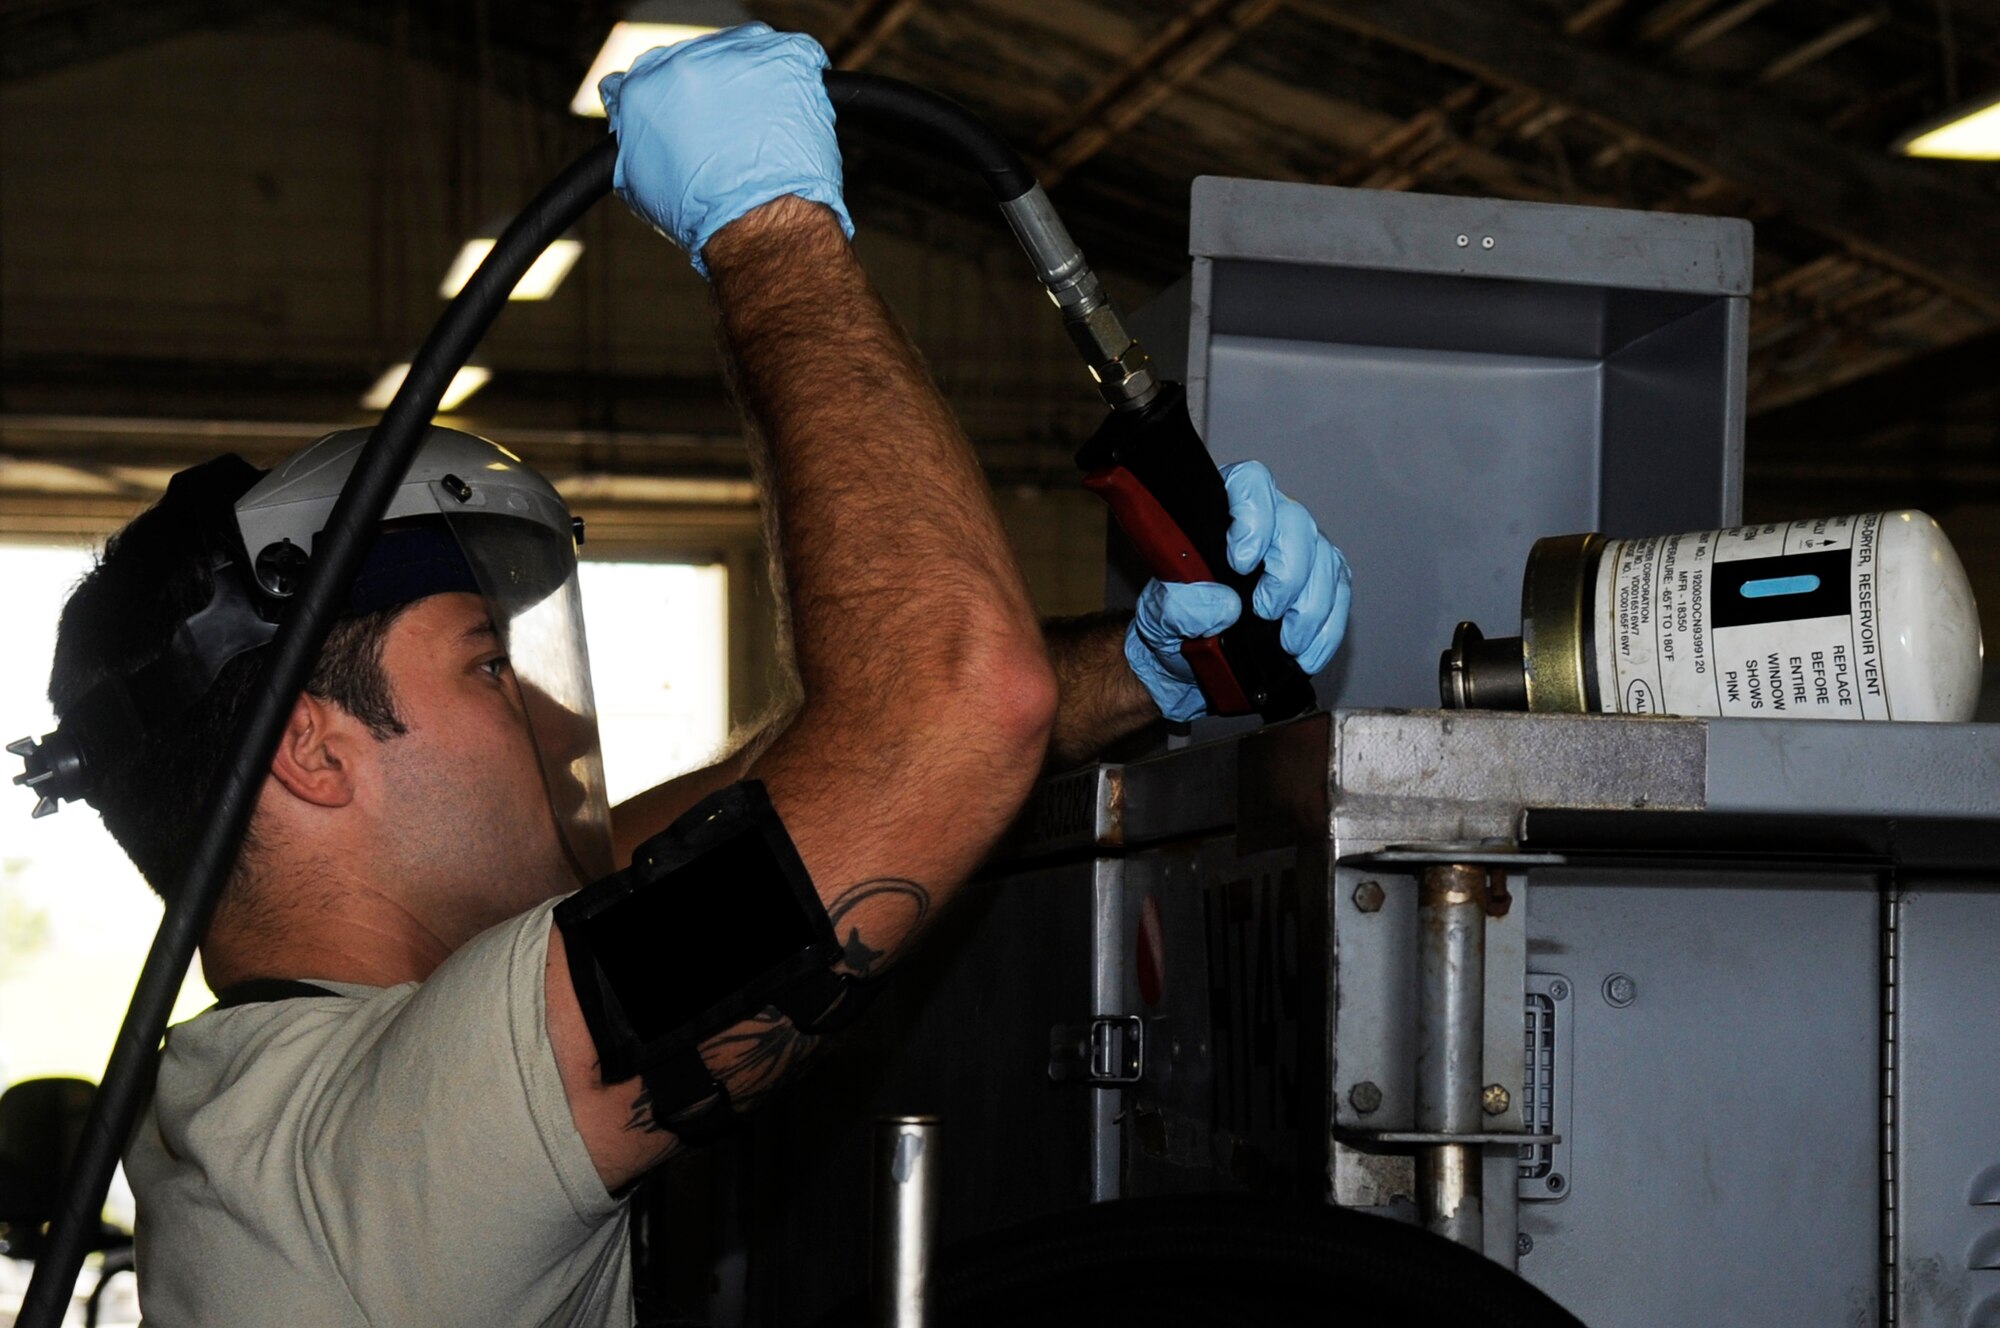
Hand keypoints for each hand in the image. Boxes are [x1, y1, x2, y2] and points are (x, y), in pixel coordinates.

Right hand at [599, 24, 853, 276]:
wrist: (759, 222)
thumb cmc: (702, 215)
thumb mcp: (638, 182)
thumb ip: (630, 136)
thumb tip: (629, 122)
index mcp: (644, 88)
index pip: (645, 76)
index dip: (665, 102)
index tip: (683, 120)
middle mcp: (685, 62)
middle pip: (693, 64)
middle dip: (706, 93)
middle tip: (726, 136)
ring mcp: (736, 56)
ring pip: (739, 56)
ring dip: (747, 84)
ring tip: (759, 132)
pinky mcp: (785, 59)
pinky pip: (791, 55)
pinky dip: (792, 80)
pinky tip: (788, 116)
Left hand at [1126, 461, 1351, 721]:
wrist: (1190, 660)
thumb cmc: (1176, 623)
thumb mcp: (1162, 615)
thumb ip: (1182, 605)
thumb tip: (1225, 604)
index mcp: (1223, 508)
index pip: (1250, 483)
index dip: (1254, 518)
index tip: (1240, 563)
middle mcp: (1269, 520)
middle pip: (1297, 524)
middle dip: (1287, 574)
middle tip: (1266, 611)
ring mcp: (1300, 550)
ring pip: (1326, 560)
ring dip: (1311, 607)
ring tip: (1288, 642)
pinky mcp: (1321, 583)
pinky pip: (1339, 596)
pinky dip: (1328, 630)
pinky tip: (1307, 655)